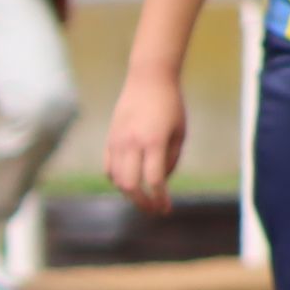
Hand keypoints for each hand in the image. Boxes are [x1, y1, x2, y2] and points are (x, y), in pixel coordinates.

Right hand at [106, 67, 189, 214]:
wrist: (148, 80)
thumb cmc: (170, 105)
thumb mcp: (180, 133)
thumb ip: (172, 159)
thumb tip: (161, 181)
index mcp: (154, 141)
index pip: (154, 180)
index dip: (159, 198)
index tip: (166, 208)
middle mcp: (132, 144)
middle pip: (130, 185)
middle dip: (142, 202)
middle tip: (153, 210)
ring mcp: (117, 142)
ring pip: (117, 179)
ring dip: (130, 193)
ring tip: (143, 198)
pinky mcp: (110, 140)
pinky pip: (109, 168)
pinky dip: (118, 180)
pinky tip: (129, 182)